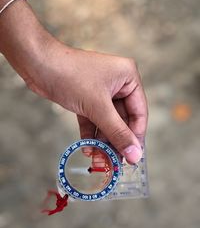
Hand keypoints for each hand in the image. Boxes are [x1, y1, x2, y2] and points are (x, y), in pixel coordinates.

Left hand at [24, 39, 147, 163]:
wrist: (38, 65)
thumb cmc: (71, 76)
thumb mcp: (98, 107)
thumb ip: (117, 132)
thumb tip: (134, 155)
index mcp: (128, 77)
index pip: (139, 112)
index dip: (136, 136)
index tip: (134, 157)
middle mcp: (117, 83)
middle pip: (122, 119)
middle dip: (117, 140)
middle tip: (114, 162)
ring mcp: (101, 91)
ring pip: (107, 121)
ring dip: (103, 140)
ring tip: (99, 160)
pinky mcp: (87, 98)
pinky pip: (93, 119)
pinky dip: (90, 133)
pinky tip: (87, 148)